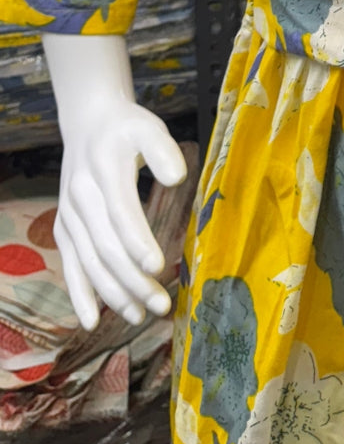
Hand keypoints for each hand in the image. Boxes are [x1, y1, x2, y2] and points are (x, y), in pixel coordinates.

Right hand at [55, 99, 187, 330]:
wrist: (88, 123)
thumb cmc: (127, 129)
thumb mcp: (149, 128)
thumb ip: (162, 150)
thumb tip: (178, 177)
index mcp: (103, 171)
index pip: (120, 213)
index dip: (137, 241)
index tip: (158, 266)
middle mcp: (80, 197)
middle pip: (106, 246)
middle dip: (133, 279)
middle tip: (161, 305)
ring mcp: (69, 215)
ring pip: (89, 262)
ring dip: (113, 293)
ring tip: (140, 317)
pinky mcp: (65, 228)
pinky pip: (70, 265)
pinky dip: (79, 294)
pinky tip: (92, 320)